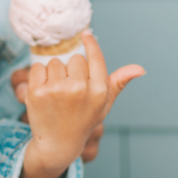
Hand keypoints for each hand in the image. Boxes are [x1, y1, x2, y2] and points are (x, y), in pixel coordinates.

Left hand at [17, 33, 143, 177]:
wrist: (58, 143)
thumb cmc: (83, 120)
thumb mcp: (105, 104)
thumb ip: (119, 82)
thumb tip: (140, 68)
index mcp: (99, 91)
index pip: (95, 57)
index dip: (90, 43)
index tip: (85, 34)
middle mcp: (79, 89)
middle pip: (74, 59)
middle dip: (72, 71)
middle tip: (71, 92)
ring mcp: (57, 90)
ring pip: (54, 62)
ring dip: (54, 74)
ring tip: (57, 94)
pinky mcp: (37, 92)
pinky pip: (37, 68)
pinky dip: (39, 77)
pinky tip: (44, 93)